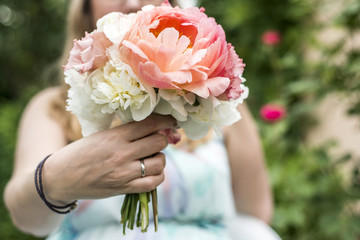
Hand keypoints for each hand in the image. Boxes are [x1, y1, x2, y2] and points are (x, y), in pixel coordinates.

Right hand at [42, 114, 176, 203]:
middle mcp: (122, 153)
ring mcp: (124, 172)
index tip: (172, 120)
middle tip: (158, 140)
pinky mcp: (124, 188)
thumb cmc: (80, 153)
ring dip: (160, 158)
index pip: (150, 124)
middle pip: (159, 142)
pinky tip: (152, 171)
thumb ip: (125, 132)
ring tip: (152, 157)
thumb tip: (153, 128)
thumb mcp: (101, 135)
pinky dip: (158, 176)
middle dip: (162, 139)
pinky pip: (153, 182)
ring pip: (159, 162)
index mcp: (115, 135)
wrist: (60, 178)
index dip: (166, 120)